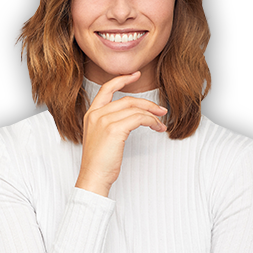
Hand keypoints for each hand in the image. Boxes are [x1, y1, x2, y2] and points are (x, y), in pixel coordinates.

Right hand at [75, 72, 167, 196]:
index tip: (135, 75)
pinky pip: (139, 118)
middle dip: (147, 103)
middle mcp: (96, 114)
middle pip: (127, 99)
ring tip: (161, 123)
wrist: (93, 177)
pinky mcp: (114, 129)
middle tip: (161, 110)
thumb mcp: (101, 138)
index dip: (122, 79)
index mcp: (90, 114)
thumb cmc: (99, 162)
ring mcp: (104, 120)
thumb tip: (132, 118)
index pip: (106, 89)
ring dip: (152, 115)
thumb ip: (110, 124)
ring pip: (135, 108)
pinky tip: (156, 128)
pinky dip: (151, 121)